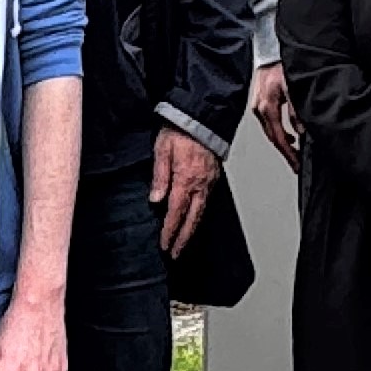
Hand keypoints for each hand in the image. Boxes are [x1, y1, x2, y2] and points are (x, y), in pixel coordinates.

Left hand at [152, 125, 221, 259]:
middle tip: (175, 254)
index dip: (170, 231)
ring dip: (192, 230)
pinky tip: (195, 220)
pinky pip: (207, 202)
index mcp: (186, 179)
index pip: (176, 212)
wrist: (202, 116)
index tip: (164, 245)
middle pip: (192, 219)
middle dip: (183, 239)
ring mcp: (209, 182)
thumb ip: (159, 176)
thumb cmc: (181, 129)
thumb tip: (156, 199)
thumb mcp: (162, 150)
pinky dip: (200, 216)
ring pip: (201, 213)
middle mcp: (201, 184)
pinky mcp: (214, 178)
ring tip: (183, 243)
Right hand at [251, 61, 300, 168]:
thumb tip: (301, 131)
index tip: (296, 163)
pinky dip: (279, 131)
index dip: (289, 153)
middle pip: (273, 138)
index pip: (278, 138)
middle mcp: (260, 109)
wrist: (271, 51)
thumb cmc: (282, 66)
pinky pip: (270, 123)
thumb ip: (296, 111)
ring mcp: (258, 106)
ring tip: (295, 151)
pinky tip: (289, 134)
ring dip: (283, 142)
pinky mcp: (261, 103)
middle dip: (286, 152)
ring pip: (270, 131)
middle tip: (296, 163)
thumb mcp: (293, 88)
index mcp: (267, 107)